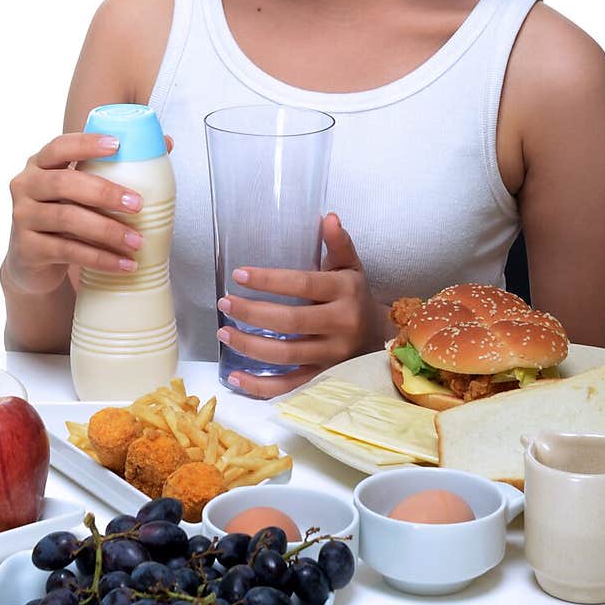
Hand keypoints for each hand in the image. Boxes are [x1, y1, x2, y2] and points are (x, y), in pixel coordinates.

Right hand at [4, 130, 173, 294]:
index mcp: (40, 164)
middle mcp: (25, 186)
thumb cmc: (65, 216)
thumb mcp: (82, 191)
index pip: (59, 146)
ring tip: (137, 242)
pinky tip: (124, 265)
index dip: (86, 144)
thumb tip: (166, 143)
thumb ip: (115, 167)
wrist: (34, 263)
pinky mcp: (27, 249)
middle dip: (105, 192)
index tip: (118, 145)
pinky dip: (100, 259)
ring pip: (67, 218)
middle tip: (138, 204)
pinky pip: (67, 251)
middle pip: (64, 183)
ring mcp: (22, 218)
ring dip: (108, 231)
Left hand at [216, 213, 386, 397]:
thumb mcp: (351, 267)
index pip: (303, 285)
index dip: (269, 280)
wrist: (380, 338)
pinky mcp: (325, 380)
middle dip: (252, 313)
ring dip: (249, 346)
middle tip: (225, 303)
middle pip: (290, 322)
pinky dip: (260, 386)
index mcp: (345, 292)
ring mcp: (333, 357)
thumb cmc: (355, 297)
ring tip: (224, 333)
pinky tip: (235, 377)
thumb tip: (328, 217)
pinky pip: (290, 387)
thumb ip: (338, 243)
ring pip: (286, 355)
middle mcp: (341, 325)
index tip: (239, 275)